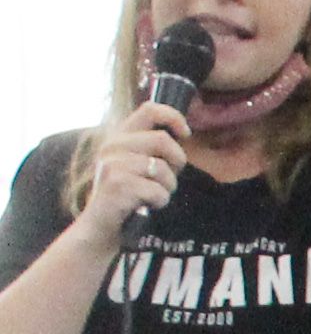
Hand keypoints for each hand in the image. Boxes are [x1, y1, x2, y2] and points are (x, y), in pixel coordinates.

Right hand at [73, 102, 186, 243]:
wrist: (101, 224)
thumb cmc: (128, 194)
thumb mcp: (137, 163)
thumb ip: (152, 147)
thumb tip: (182, 132)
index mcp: (119, 136)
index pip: (149, 109)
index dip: (174, 117)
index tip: (185, 133)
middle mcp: (113, 145)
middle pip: (163, 140)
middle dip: (176, 162)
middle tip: (167, 178)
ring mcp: (113, 164)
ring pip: (163, 169)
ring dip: (168, 187)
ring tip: (153, 194)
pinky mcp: (117, 184)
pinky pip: (158, 191)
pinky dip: (160, 201)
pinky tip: (146, 205)